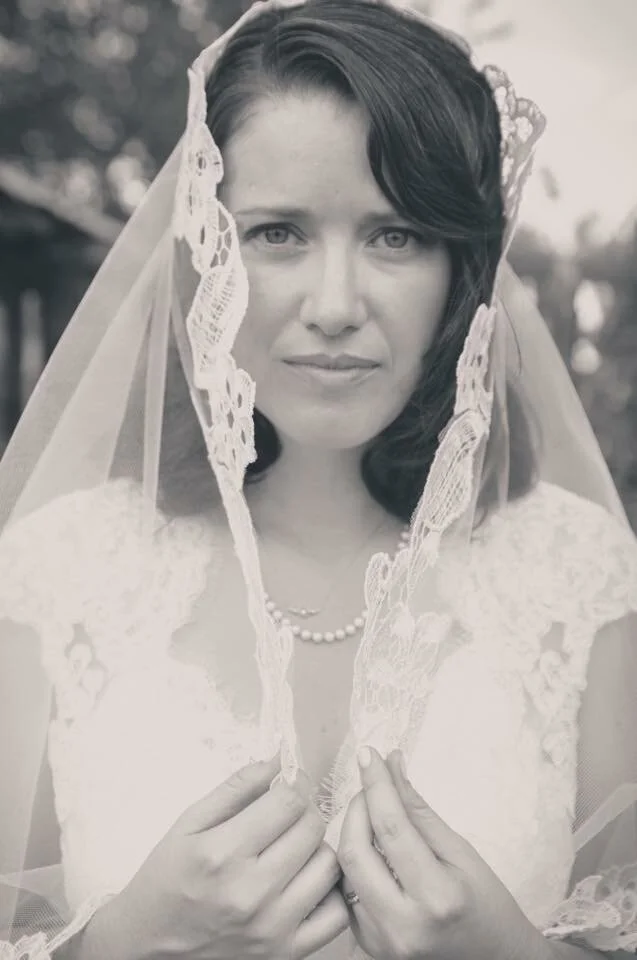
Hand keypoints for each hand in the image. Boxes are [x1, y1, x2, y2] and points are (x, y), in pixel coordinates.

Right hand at [82, 754, 348, 959]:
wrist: (148, 946)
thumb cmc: (166, 880)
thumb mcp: (188, 824)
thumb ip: (236, 788)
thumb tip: (278, 760)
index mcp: (222, 854)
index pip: (288, 802)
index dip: (295, 783)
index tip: (290, 782)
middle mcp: (251, 893)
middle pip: (311, 828)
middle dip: (305, 810)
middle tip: (289, 813)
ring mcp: (272, 927)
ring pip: (329, 865)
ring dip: (317, 847)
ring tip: (294, 847)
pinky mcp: (285, 954)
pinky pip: (336, 913)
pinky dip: (330, 891)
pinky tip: (307, 881)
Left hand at [337, 747, 549, 959]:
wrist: (494, 959)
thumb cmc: (487, 903)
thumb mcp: (461, 851)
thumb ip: (419, 810)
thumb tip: (392, 765)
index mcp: (437, 897)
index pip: (391, 828)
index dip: (376, 785)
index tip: (369, 754)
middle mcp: (404, 925)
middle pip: (355, 851)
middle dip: (357, 808)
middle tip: (373, 787)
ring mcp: (383, 942)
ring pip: (346, 872)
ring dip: (353, 834)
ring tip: (375, 817)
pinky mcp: (370, 947)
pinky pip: (348, 893)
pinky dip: (356, 865)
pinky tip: (375, 853)